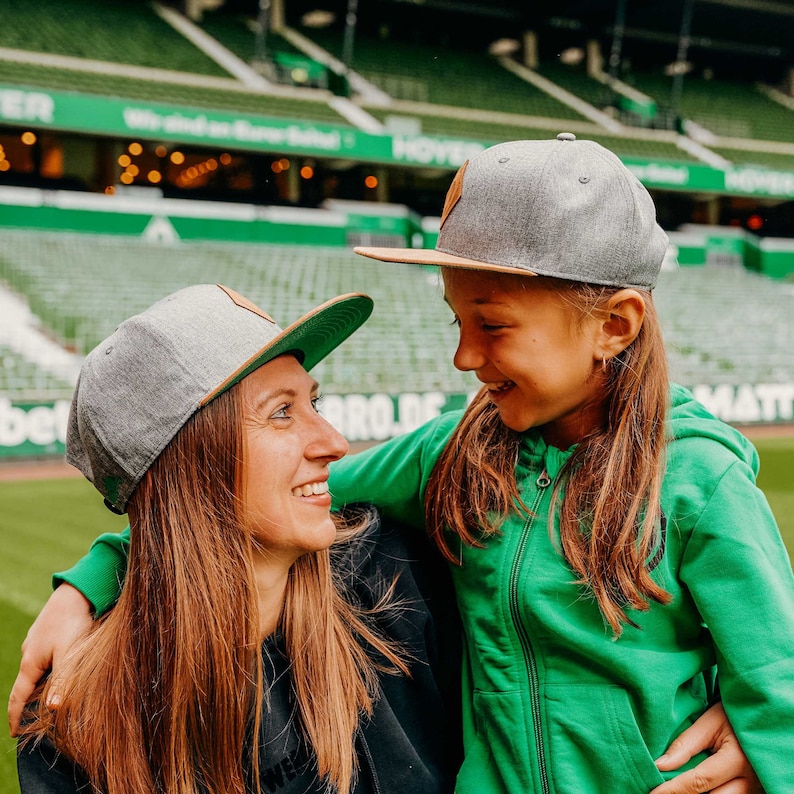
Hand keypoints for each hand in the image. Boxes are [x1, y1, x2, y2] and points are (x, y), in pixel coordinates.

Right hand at [8, 583, 92, 736]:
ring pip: (36, 670)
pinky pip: (44, 656)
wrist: (77, 590)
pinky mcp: (47, 632)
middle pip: (25, 685)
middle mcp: (29, 653)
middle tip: (32, 722)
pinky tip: (60, 669)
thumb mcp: (70, 654)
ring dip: (39, 684)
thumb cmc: (74, 622)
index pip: (17, 698)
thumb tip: (53, 708)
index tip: (13, 734)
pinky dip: (48, 668)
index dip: (15, 717)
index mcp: (30, 663)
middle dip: (26, 704)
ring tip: (47, 699)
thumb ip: (63, 680)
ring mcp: (36, 641)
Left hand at [650, 702, 761, 793]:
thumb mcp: (709, 722)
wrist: (763, 715)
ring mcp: (755, 789)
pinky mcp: (755, 792)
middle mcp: (750, 781)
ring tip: (677, 788)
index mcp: (737, 759)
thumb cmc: (733, 714)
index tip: (653, 793)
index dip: (673, 789)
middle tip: (663, 792)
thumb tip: (660, 765)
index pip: (699, 781)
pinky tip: (694, 788)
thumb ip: (685, 744)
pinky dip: (712, 793)